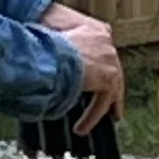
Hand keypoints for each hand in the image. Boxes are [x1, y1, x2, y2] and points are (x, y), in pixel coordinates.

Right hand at [41, 0, 123, 131]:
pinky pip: (101, 103)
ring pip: (112, 88)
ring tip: (99, 119)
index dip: (101, 64)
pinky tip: (80, 128)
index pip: (103, 49)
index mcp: (97, 31)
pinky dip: (91, 116)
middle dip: (112, 87)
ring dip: (103, 106)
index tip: (100, 75)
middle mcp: (107, 43)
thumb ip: (60, 40)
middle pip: (113, 69)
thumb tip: (48, 50)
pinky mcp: (108, 79)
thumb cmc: (44, 37)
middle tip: (111, 102)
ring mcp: (110, 61)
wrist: (50, 47)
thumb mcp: (53, 32)